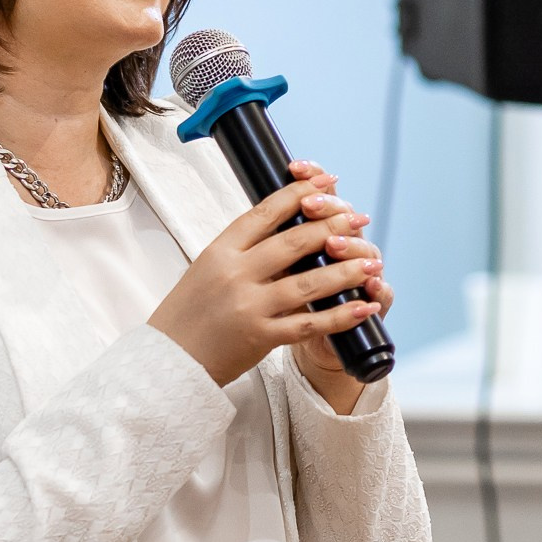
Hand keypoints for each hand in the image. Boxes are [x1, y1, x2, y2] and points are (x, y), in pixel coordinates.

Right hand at [147, 164, 384, 392]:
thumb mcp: (208, 268)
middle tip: (359, 219)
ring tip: (371, 262)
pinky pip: (309, 324)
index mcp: (221, 250)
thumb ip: (243, 249)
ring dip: (346, 271)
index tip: (326, 181)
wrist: (170, 360)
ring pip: (309, 282)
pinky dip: (339, 315)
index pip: (266, 212)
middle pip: (294, 242)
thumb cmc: (189, 312)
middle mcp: (236, 274)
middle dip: (333, 227)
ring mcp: (250, 306)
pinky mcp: (261, 337)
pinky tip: (362, 307)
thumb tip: (284, 223)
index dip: (299, 193)